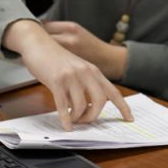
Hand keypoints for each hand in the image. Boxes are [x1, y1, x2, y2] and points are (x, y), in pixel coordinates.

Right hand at [3, 20, 132, 130]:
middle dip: (93, 116)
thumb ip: (85, 84)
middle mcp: (86, 73)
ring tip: (72, 120)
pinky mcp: (56, 80)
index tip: (129, 119)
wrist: (38, 42)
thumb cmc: (56, 58)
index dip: (123, 106)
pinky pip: (64, 105)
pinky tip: (66, 125)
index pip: (113, 91)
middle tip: (85, 122)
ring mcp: (71, 76)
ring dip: (77, 118)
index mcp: (93, 71)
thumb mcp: (76, 69)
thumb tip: (88, 108)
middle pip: (100, 101)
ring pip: (82, 105)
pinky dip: (66, 119)